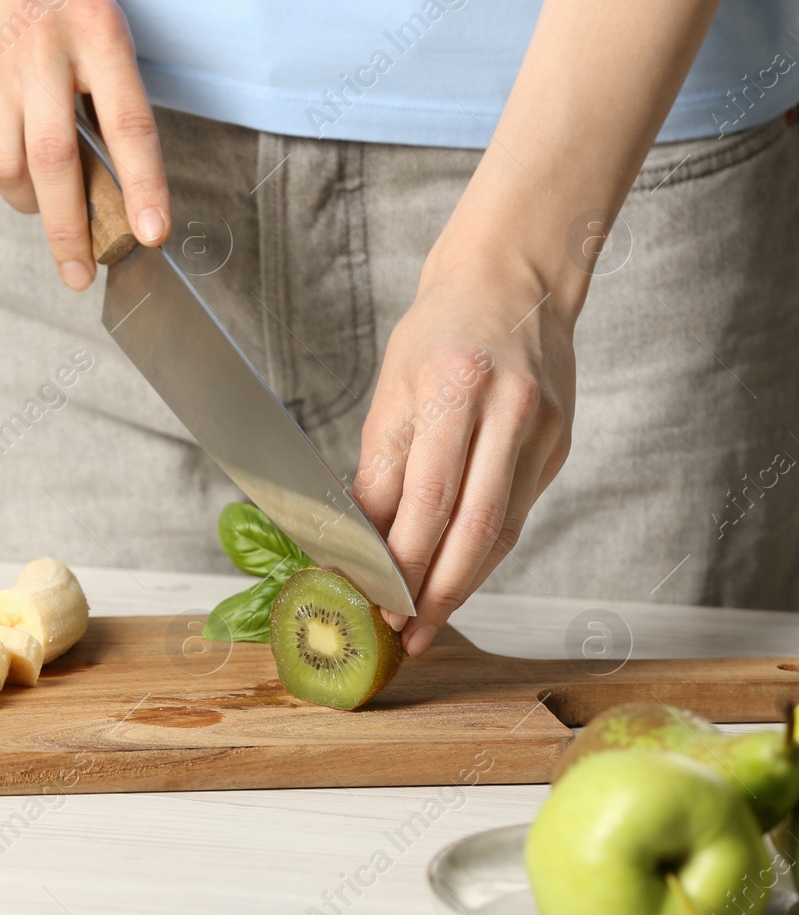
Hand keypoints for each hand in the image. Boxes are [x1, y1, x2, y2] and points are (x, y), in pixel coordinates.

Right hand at [0, 0, 169, 288]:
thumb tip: (112, 179)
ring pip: (8, 165)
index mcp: (100, 29)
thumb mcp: (98, 16)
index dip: (144, 185)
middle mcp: (47, 47)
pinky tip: (11, 166)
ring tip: (43, 208)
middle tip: (79, 274)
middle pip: (57, 161)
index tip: (151, 234)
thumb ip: (104, 87)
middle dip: (71, 231)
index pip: (130, 123)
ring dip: (29, 204)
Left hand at [352, 255, 574, 656]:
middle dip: (440, 591)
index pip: (430, 498)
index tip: (379, 599)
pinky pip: (517, 513)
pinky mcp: (559, 445)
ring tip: (427, 619)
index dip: (405, 560)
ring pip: (504, 530)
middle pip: (478, 527)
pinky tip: (456, 575)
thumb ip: (379, 469)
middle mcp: (509, 411)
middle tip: (408, 632)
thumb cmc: (438, 332)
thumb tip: (355, 541)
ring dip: (464, 583)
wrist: (512, 282)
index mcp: (456, 389)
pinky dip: (484, 550)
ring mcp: (543, 430)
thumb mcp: (390, 390)